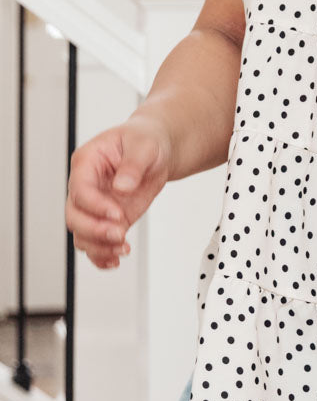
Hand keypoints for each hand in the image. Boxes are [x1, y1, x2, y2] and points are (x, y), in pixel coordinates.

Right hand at [65, 115, 172, 269]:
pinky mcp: (107, 219)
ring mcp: (95, 205)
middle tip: (119, 234)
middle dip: (94, 230)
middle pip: (74, 216)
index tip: (118, 214)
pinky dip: (101, 255)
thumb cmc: (145, 140)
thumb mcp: (144, 144)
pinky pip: (95, 242)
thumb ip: (133, 164)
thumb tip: (122, 187)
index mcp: (87, 162)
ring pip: (82, 234)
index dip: (96, 205)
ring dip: (99, 246)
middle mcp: (85, 186)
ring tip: (122, 249)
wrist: (156, 149)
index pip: (80, 189)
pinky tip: (114, 261)